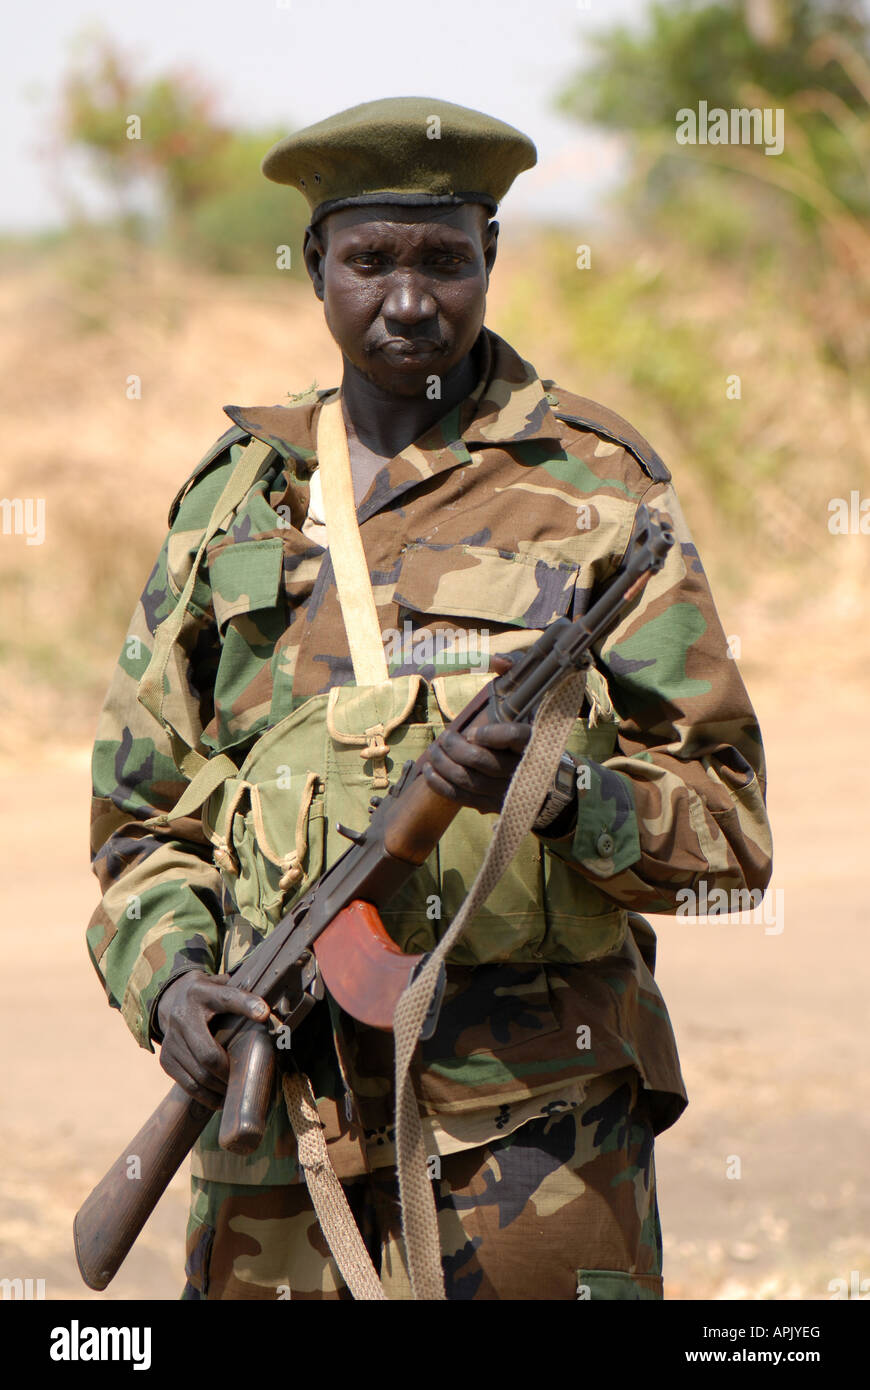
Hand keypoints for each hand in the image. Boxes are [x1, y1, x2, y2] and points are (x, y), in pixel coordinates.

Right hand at [156, 970, 269, 1109]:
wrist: (172, 998)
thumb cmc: (210, 996)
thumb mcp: (223, 986)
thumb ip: (243, 994)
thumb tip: (273, 1009)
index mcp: (202, 993)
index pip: (226, 998)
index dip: (246, 1004)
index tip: (264, 1014)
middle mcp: (183, 1015)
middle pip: (208, 1053)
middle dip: (229, 1070)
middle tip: (246, 1077)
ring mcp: (171, 1039)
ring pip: (198, 1074)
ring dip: (220, 1088)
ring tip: (236, 1090)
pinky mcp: (166, 1059)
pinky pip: (188, 1085)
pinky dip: (206, 1096)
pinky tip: (221, 1098)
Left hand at [423, 654, 530, 813]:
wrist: (549, 780)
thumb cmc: (530, 732)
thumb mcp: (529, 701)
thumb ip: (514, 674)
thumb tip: (500, 661)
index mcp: (533, 741)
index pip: (515, 737)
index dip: (491, 735)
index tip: (471, 732)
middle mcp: (521, 768)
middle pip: (481, 761)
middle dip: (454, 748)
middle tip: (444, 738)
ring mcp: (507, 791)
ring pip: (468, 780)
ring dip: (443, 764)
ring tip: (434, 751)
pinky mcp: (493, 805)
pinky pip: (462, 797)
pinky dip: (441, 784)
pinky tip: (430, 771)